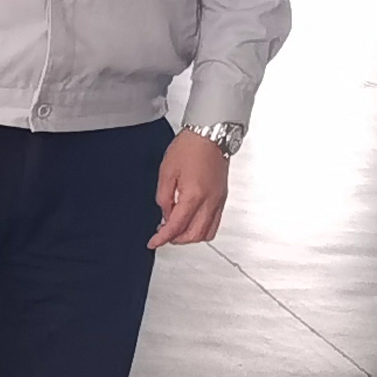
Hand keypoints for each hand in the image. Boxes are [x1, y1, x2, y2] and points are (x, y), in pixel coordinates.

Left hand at [151, 131, 230, 248]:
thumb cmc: (190, 147)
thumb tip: (165, 213)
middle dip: (177, 239)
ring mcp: (219, 201)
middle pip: (194, 235)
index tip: (154, 242)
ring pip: (207, 233)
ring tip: (178, 228)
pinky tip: (192, 220)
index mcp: (194, 195)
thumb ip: (163, 197)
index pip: (176, 226)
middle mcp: (209, 201)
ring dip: (190, 236)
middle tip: (164, 234)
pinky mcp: (222, 197)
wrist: (210, 134)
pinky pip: (215, 223)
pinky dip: (202, 228)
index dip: (162, 238)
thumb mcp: (166, 171)